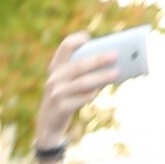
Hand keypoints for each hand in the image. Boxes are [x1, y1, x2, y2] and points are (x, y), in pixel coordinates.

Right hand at [35, 31, 118, 148]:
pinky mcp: (62, 107)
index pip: (64, 47)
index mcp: (55, 68)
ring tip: (116, 73)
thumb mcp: (67, 85)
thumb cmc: (64, 100)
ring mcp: (57, 93)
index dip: (76, 40)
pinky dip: (94, 93)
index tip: (89, 37)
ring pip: (83, 82)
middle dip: (99, 59)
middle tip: (115, 55)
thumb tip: (110, 66)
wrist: (48, 126)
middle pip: (79, 65)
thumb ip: (82, 75)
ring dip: (101, 77)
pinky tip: (103, 89)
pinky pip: (82, 98)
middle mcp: (54, 78)